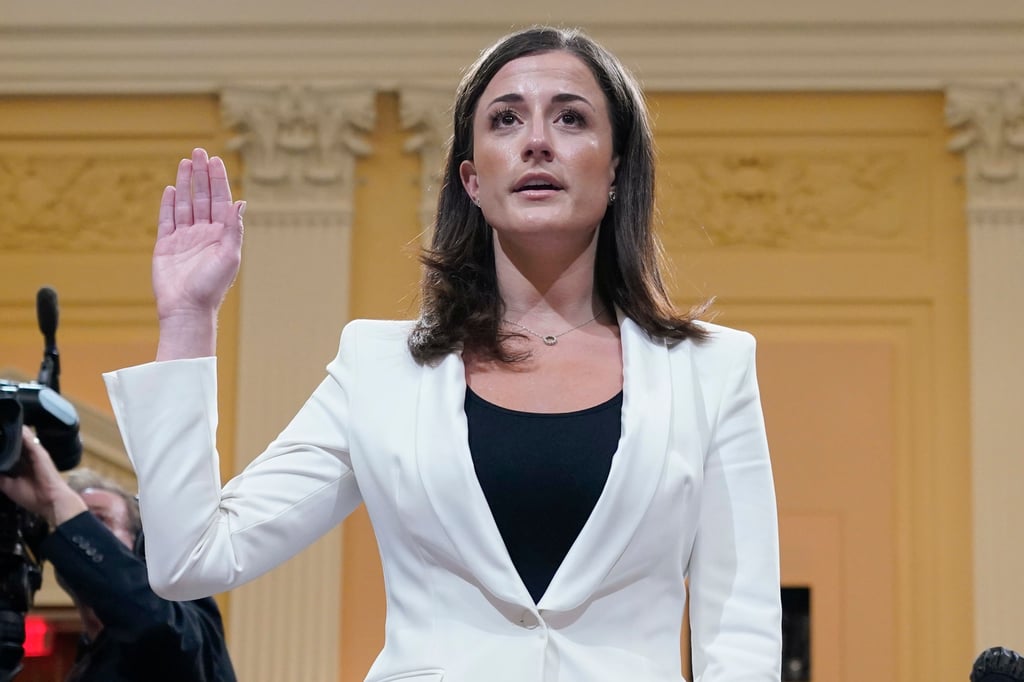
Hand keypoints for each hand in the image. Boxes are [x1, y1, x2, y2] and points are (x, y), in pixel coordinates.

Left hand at [0, 427, 85, 526]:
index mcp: (22, 465)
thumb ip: (1, 476)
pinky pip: (29, 439)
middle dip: (7, 438)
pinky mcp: (39, 452)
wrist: (51, 500)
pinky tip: (15, 427)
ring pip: (22, 438)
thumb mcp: (9, 486)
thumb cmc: (33, 496)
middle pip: (17, 443)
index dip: (4, 446)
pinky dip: (22, 433)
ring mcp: (35, 453)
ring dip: (14, 433)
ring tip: (3, 426)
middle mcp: (29, 457)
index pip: (11, 451)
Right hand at [153, 148, 244, 358]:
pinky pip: (167, 220)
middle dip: (202, 174)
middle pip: (202, 197)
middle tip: (199, 151)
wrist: (186, 308)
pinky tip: (170, 189)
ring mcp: (184, 238)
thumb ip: (233, 228)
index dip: (218, 180)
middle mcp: (204, 233)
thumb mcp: (229, 256)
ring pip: (185, 204)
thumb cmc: (211, 286)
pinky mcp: (166, 245)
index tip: (216, 160)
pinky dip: (168, 204)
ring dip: (185, 183)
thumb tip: (240, 202)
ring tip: (185, 162)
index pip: (220, 200)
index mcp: (221, 235)